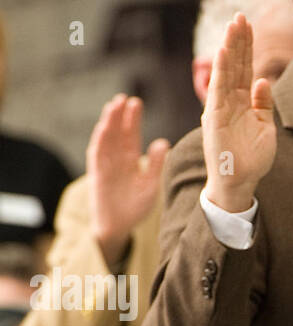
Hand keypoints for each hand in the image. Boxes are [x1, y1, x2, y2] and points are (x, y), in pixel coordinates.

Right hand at [87, 94, 169, 264]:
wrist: (118, 226)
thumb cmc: (135, 207)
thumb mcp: (151, 185)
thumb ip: (157, 165)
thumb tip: (164, 142)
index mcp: (131, 160)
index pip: (131, 135)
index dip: (132, 120)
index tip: (136, 103)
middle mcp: (117, 159)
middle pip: (118, 133)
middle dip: (121, 116)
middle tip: (126, 99)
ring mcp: (105, 165)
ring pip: (106, 139)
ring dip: (109, 123)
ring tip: (114, 106)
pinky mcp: (97, 174)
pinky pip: (97, 154)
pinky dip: (99, 141)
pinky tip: (103, 128)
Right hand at [202, 13, 276, 211]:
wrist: (240, 182)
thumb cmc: (251, 159)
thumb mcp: (264, 128)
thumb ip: (264, 104)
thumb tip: (264, 81)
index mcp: (243, 102)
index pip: (245, 68)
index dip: (247, 47)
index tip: (249, 25)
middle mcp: (230, 101)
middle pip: (235, 65)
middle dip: (238, 40)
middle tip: (240, 16)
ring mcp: (221, 107)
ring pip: (226, 72)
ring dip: (229, 49)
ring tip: (233, 26)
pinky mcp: (213, 117)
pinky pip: (218, 90)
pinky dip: (220, 71)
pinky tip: (222, 52)